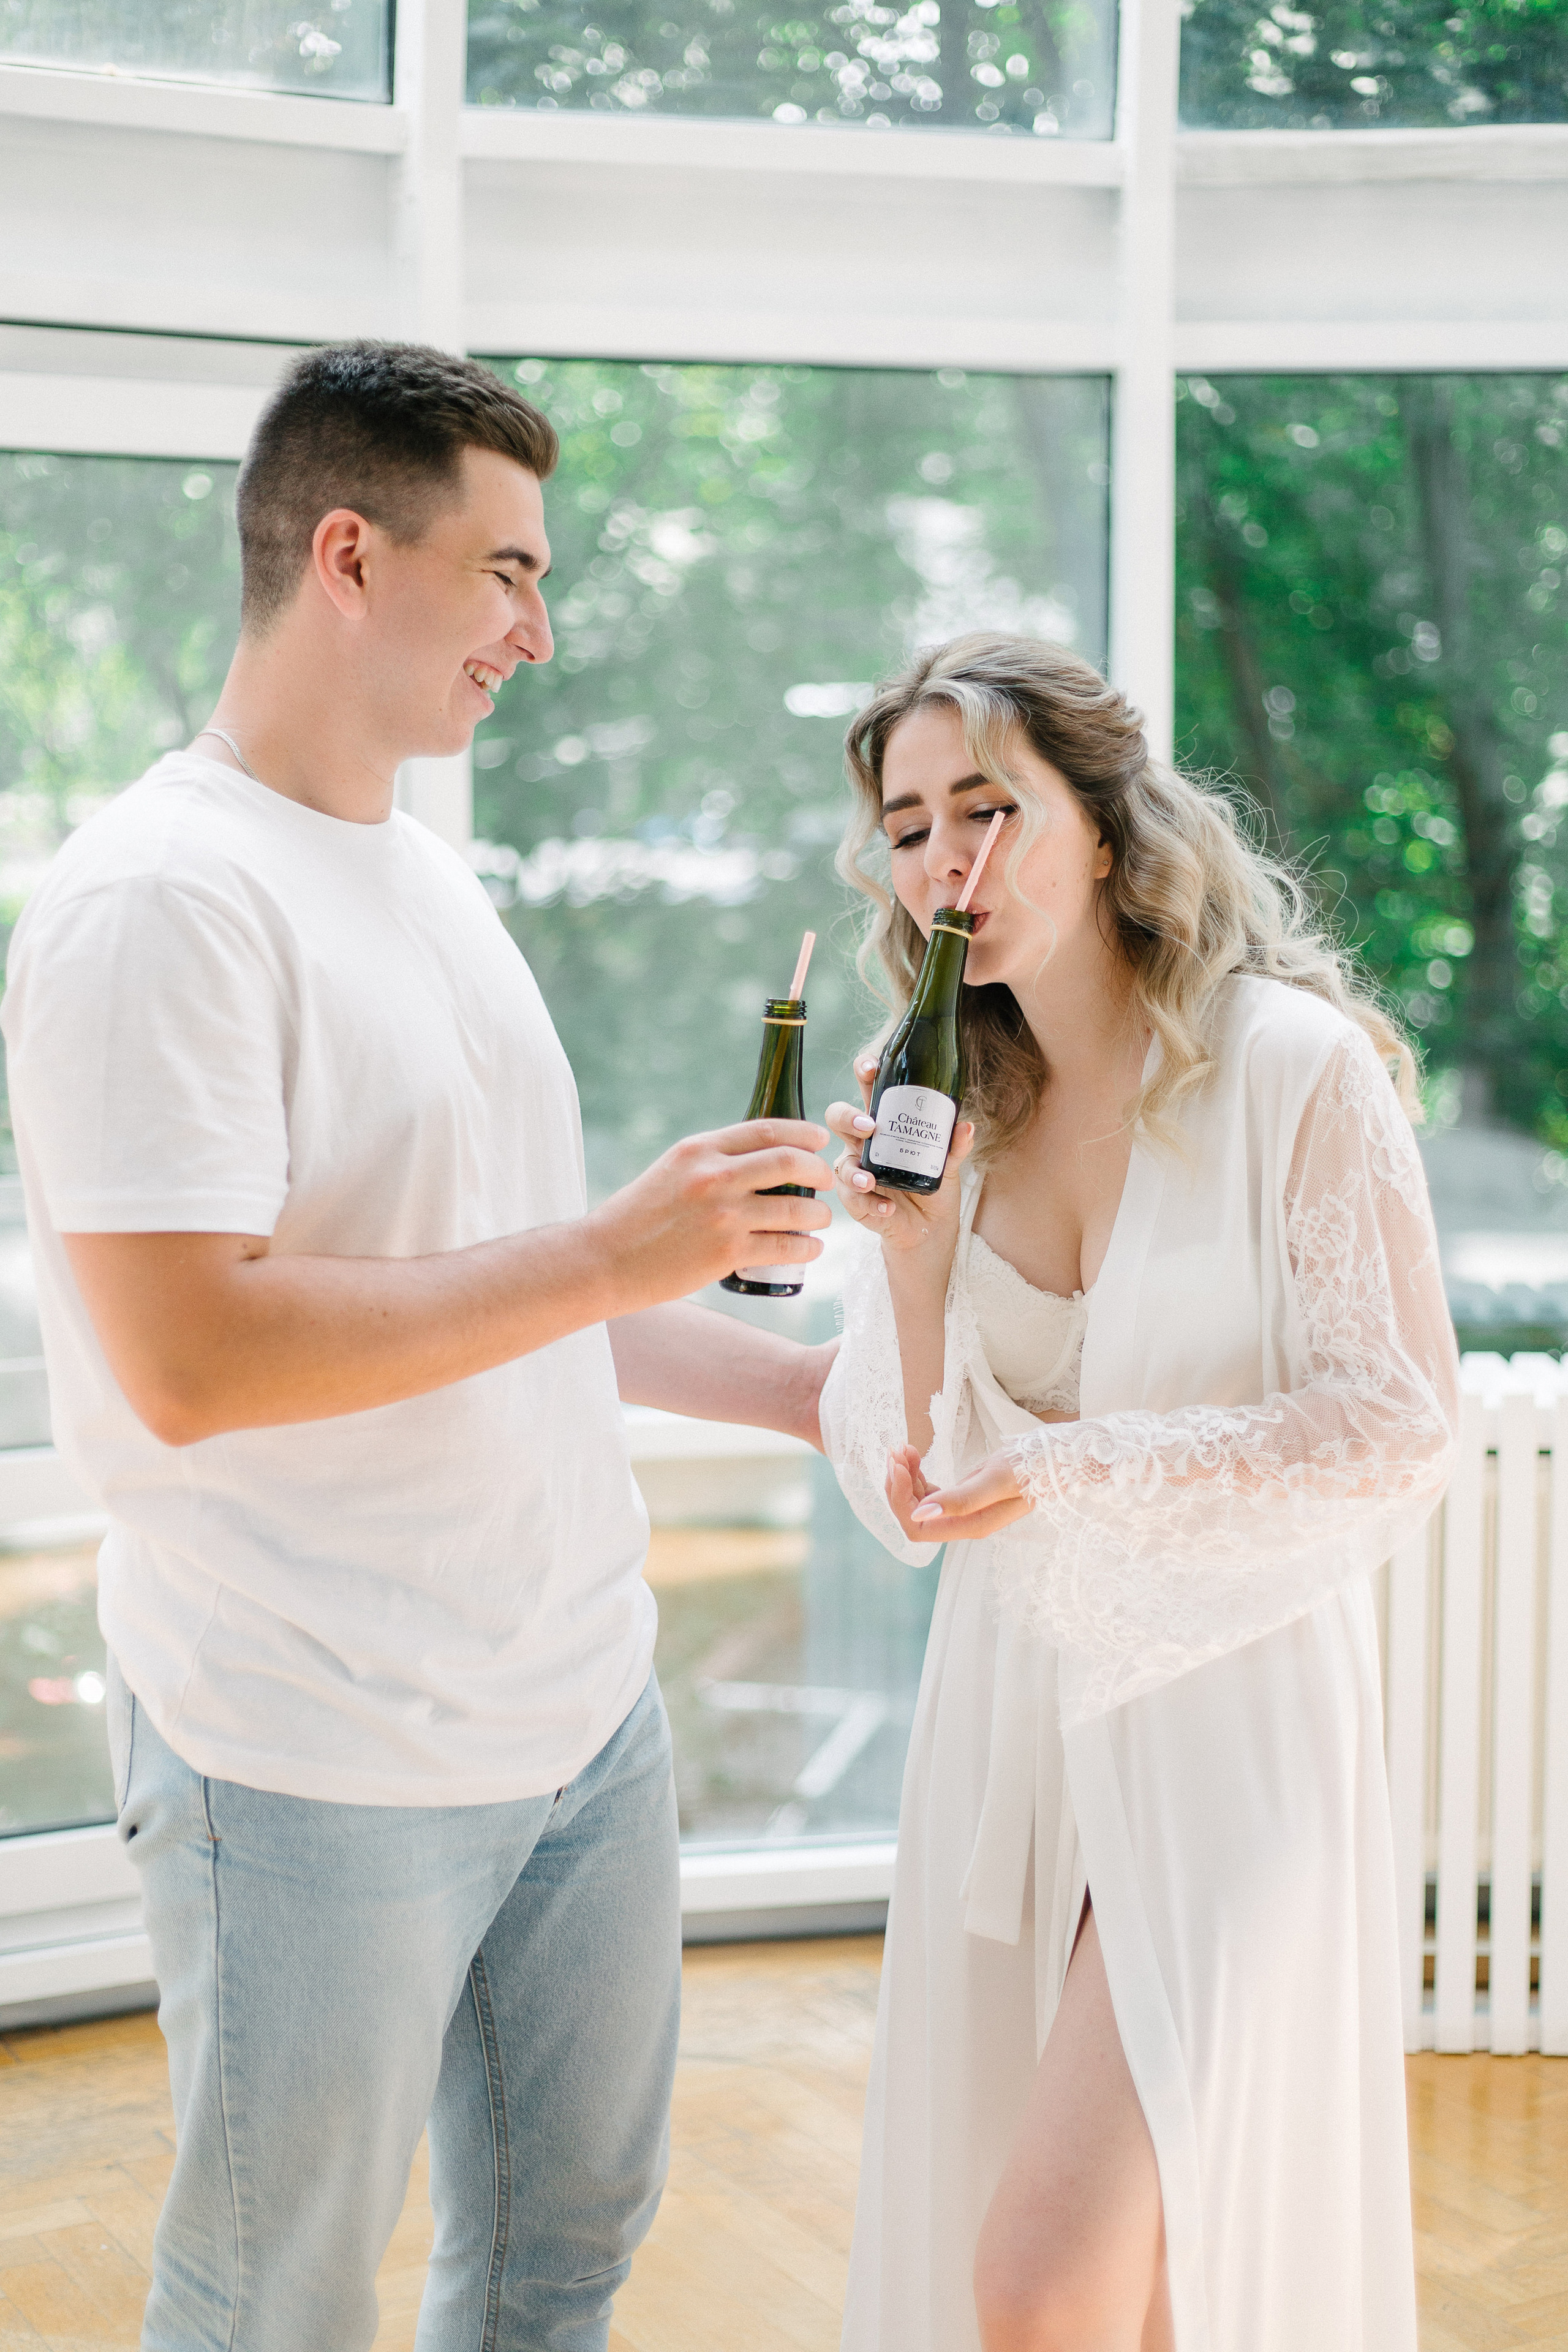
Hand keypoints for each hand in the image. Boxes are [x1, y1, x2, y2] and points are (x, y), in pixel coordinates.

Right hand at [584, 1118, 834, 1310]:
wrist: (604, 1260)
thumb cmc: (636, 1218)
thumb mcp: (670, 1171)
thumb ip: (709, 1162)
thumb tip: (756, 1161)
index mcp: (698, 1149)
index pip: (766, 1129)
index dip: (802, 1134)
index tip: (819, 1141)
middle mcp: (713, 1176)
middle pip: (790, 1162)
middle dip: (819, 1171)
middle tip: (827, 1181)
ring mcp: (723, 1215)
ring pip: (795, 1208)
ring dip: (819, 1214)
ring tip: (821, 1220)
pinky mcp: (728, 1253)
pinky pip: (785, 1246)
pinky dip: (807, 1247)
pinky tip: (812, 1248)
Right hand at [824, 1055, 974, 1261]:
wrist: (928, 1228)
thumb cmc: (931, 1183)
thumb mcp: (948, 1164)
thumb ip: (954, 1146)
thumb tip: (966, 1127)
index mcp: (884, 1121)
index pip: (869, 1089)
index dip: (864, 1072)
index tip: (871, 1067)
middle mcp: (863, 1142)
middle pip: (838, 1117)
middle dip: (848, 1117)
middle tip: (870, 1126)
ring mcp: (856, 1169)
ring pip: (840, 1162)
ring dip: (854, 1171)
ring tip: (870, 1181)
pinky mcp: (854, 1199)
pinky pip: (853, 1198)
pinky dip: (871, 1203)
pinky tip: (887, 1207)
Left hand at [885, 1443, 1030, 1543]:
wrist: (1056, 1458)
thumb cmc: (1031, 1468)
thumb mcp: (995, 1480)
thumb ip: (960, 1500)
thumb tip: (919, 1514)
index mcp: (969, 1525)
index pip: (917, 1528)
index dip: (901, 1500)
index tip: (899, 1466)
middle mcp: (963, 1523)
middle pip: (913, 1516)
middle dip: (899, 1485)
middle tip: (897, 1450)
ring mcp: (962, 1510)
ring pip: (919, 1502)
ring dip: (906, 1475)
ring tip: (905, 1447)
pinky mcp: (963, 1496)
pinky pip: (930, 1491)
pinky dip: (917, 1473)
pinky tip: (915, 1455)